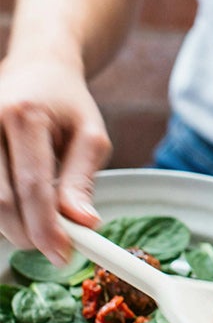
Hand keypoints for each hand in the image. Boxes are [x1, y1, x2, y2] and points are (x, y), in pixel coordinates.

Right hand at [0, 56, 110, 264]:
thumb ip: (83, 181)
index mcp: (25, 116)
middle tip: (55, 250)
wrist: (36, 66)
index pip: (33, 186)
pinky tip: (19, 211)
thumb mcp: (91, 137)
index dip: (47, 228)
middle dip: (27, 235)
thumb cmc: (68, 104)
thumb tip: (84, 223)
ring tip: (40, 227)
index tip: (63, 255)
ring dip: (11, 226)